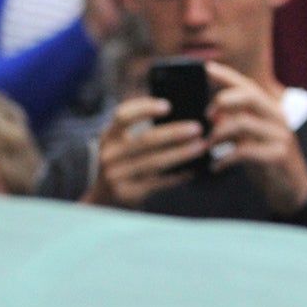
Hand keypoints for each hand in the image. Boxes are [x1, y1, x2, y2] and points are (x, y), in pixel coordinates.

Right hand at [85, 96, 207, 208]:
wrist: (104, 200)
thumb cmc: (122, 165)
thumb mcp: (120, 145)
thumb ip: (138, 130)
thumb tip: (179, 115)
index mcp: (108, 136)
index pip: (123, 116)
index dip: (144, 108)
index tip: (168, 106)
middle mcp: (110, 154)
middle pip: (145, 140)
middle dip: (174, 133)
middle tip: (197, 129)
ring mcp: (117, 175)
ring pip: (155, 162)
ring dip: (181, 153)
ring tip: (201, 146)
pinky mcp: (128, 194)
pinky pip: (159, 183)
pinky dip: (177, 176)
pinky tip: (192, 171)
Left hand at [203, 62, 306, 215]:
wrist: (293, 191)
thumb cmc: (268, 163)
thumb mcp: (251, 139)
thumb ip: (235, 124)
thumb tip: (211, 113)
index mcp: (272, 111)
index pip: (249, 87)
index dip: (228, 76)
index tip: (206, 68)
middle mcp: (279, 119)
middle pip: (250, 96)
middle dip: (223, 100)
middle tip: (206, 115)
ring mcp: (281, 137)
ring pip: (243, 123)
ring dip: (218, 134)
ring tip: (208, 146)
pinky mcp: (279, 157)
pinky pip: (245, 151)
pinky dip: (225, 158)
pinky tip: (216, 166)